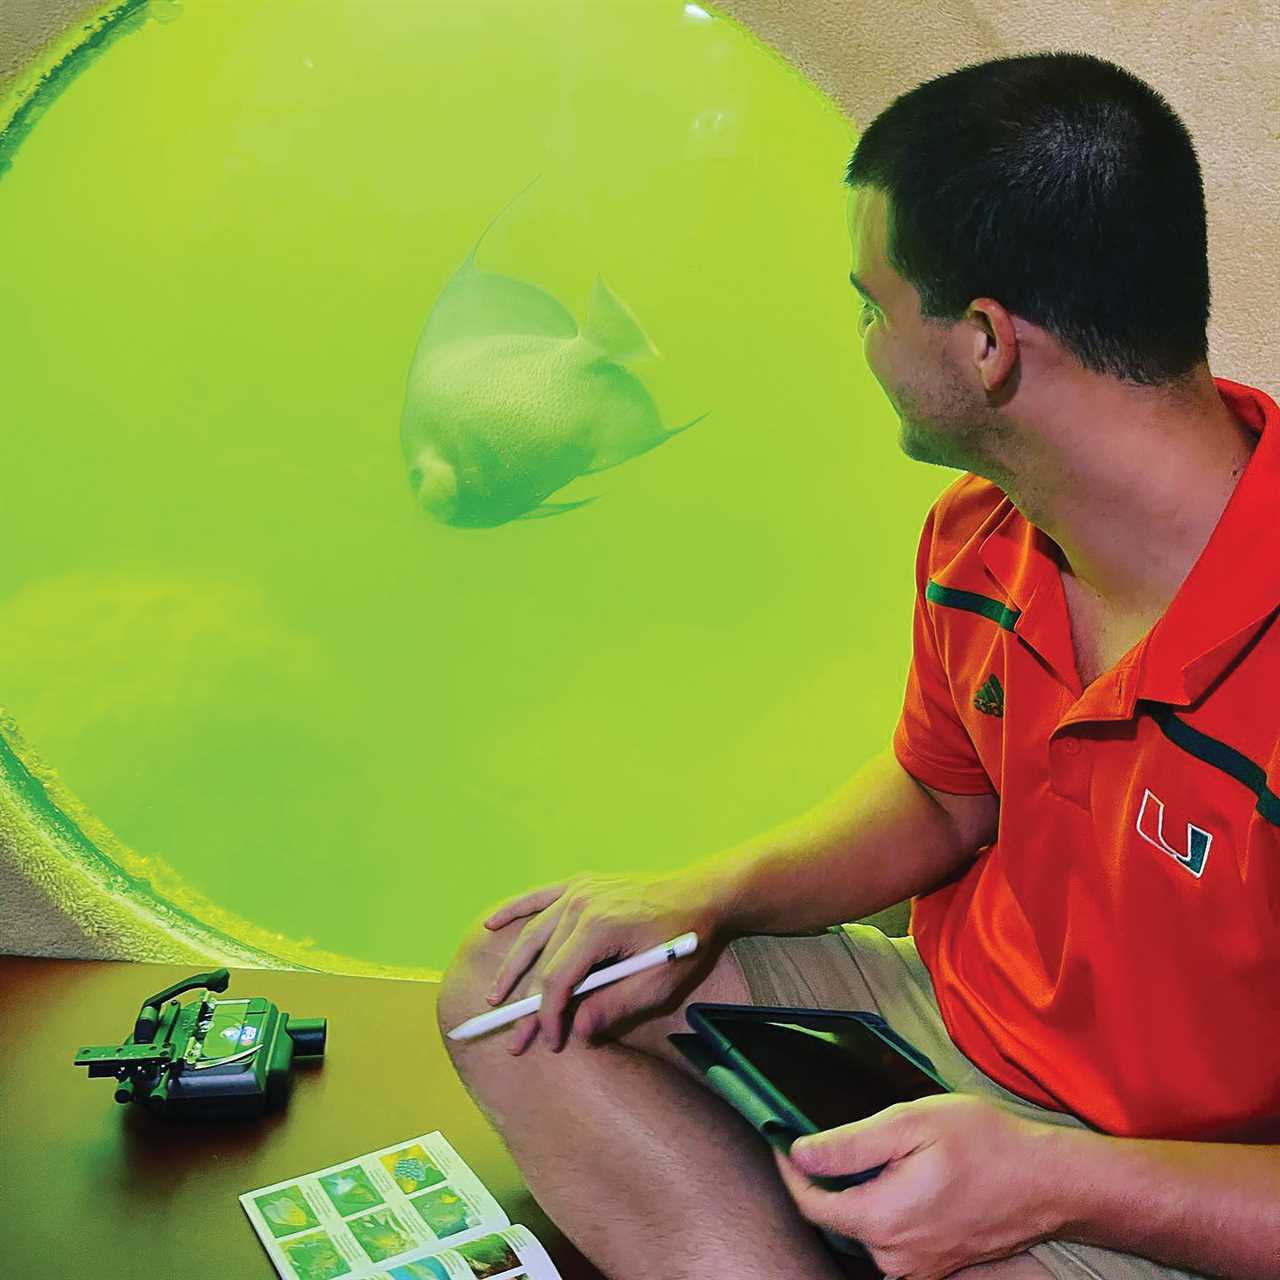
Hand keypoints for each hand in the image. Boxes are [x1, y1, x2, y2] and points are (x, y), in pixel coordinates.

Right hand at [481, 872, 723, 1054]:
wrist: (702, 894)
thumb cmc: (686, 938)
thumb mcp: (660, 982)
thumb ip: (616, 1006)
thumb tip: (578, 1030)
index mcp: (600, 926)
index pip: (558, 979)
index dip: (549, 1015)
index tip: (550, 1043)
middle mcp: (582, 903)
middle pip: (541, 961)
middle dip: (527, 1004)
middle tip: (515, 1040)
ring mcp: (579, 890)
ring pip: (533, 933)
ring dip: (512, 966)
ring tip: (496, 999)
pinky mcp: (581, 884)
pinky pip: (538, 897)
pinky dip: (514, 910)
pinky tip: (491, 924)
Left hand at [773, 1093, 1062, 1279]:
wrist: (1046, 1181)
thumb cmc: (984, 1144)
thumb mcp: (910, 1124)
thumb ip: (849, 1145)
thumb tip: (800, 1154)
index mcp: (882, 1221)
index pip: (812, 1204)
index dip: (793, 1171)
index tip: (784, 1141)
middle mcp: (895, 1257)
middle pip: (837, 1218)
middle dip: (830, 1179)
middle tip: (840, 1137)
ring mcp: (917, 1268)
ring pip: (864, 1227)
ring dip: (860, 1193)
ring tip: (881, 1154)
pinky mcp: (934, 1267)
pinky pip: (891, 1238)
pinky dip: (885, 1208)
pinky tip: (905, 1177)